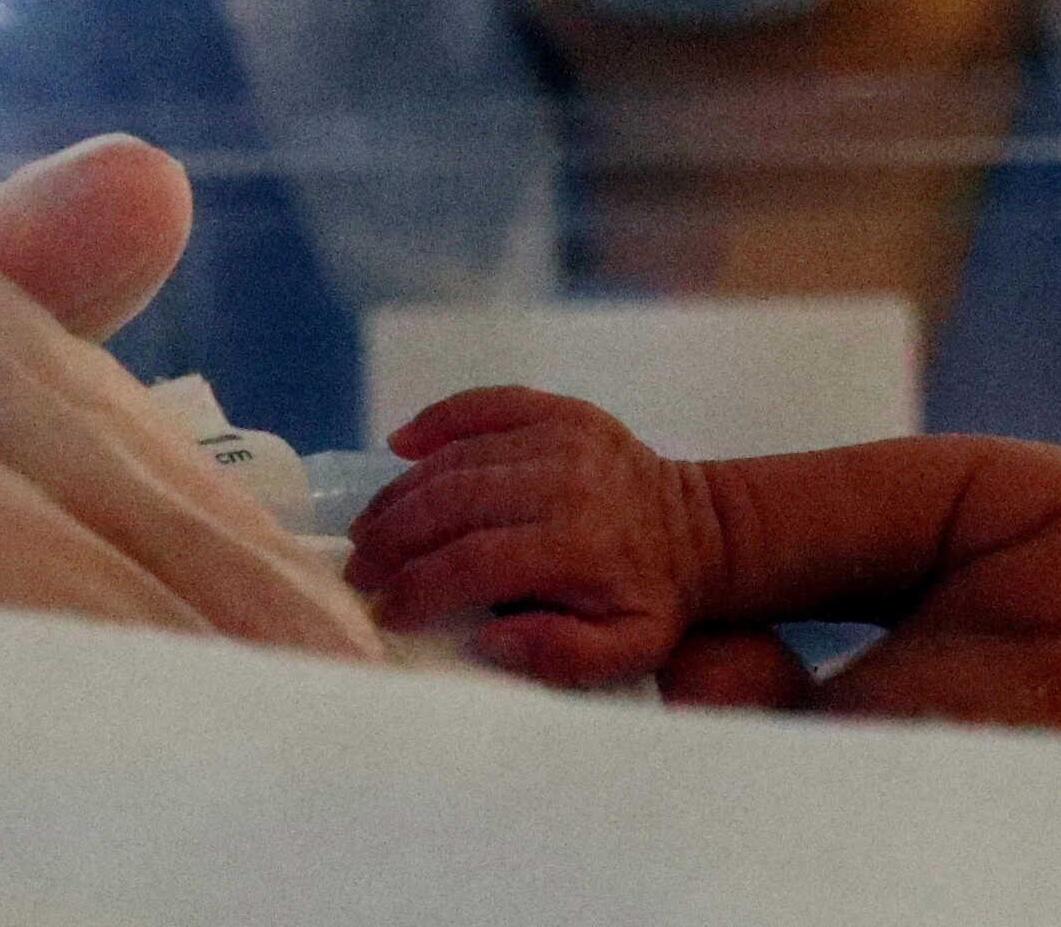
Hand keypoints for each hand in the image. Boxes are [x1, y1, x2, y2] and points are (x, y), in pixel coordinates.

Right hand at [344, 387, 718, 687]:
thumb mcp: (626, 650)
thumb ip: (559, 656)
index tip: (384, 611)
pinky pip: (489, 403)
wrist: (701, 531)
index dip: (417, 587)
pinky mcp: (564, 410)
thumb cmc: (654, 599)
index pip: (473, 562)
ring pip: (458, 457)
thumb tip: (487, 636)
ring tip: (369, 529)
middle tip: (359, 570)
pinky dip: (440, 418)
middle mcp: (565, 481)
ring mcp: (563, 436)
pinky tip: (401, 443)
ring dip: (402, 493)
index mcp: (577, 545)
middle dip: (393, 540)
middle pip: (452, 502)